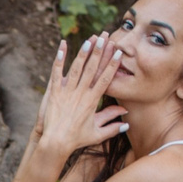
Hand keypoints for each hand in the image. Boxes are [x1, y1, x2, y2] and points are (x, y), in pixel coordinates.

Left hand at [33, 34, 128, 158]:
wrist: (56, 143)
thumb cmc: (77, 139)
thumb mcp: (97, 134)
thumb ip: (113, 127)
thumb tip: (127, 122)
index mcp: (92, 101)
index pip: (105, 79)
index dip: (112, 65)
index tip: (118, 52)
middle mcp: (80, 94)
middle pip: (92, 69)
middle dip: (100, 52)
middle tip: (106, 38)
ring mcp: (67, 92)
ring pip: (76, 68)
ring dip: (84, 53)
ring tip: (91, 40)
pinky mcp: (54, 92)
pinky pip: (56, 72)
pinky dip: (59, 58)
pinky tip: (63, 46)